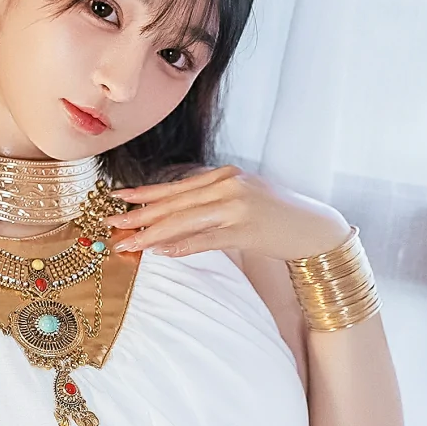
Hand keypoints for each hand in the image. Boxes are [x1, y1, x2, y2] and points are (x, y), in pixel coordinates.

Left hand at [105, 165, 350, 261]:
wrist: (315, 228)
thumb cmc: (278, 216)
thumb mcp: (244, 198)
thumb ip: (212, 200)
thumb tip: (177, 214)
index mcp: (225, 174)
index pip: (177, 186)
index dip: (145, 194)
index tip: (119, 200)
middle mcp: (228, 185)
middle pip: (174, 202)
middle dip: (140, 214)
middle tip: (112, 225)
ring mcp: (236, 206)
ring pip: (183, 220)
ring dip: (152, 233)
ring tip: (129, 243)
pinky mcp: (244, 229)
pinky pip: (204, 239)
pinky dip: (181, 245)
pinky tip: (160, 251)